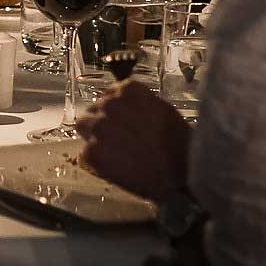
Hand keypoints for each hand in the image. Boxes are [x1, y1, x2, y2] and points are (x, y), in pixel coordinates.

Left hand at [76, 81, 191, 203]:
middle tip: (117, 139)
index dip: (115, 109)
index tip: (121, 120)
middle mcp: (109, 104)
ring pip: (83, 126)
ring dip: (94, 136)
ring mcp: (98, 128)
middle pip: (94, 109)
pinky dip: (96, 160)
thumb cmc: (179, 144)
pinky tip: (114, 166)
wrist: (182, 175)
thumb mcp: (163, 111)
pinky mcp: (92, 152)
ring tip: (112, 151)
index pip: (110, 93)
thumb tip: (127, 107)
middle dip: (103, 122)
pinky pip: (85, 152)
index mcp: (128, 90)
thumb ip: (140, 103)